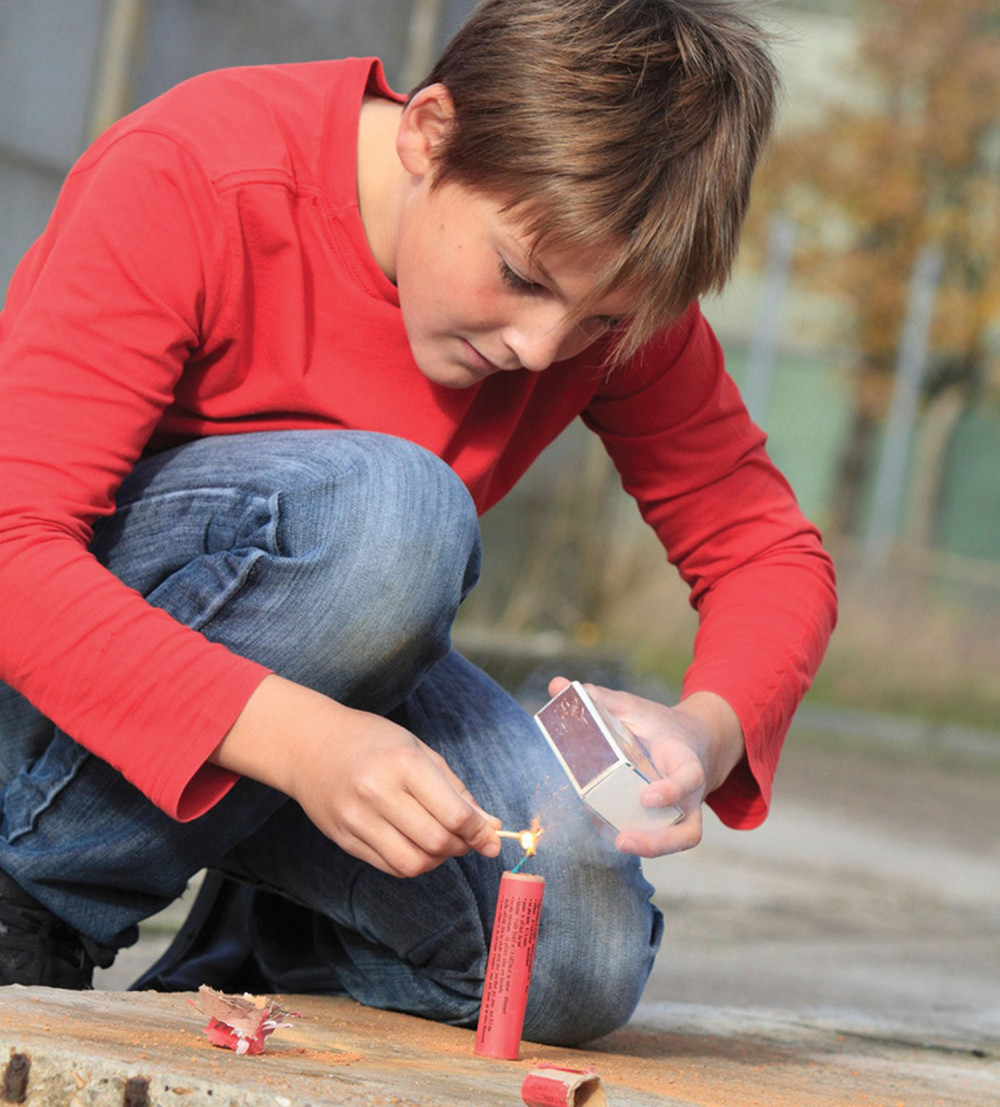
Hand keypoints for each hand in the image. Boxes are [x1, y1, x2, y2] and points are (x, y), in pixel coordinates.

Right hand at [213, 674, 500, 876]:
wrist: (309, 744)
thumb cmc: (372, 742)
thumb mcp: (418, 751)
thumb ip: (455, 790)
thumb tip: (490, 828)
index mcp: (404, 764)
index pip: (454, 815)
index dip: (479, 832)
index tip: (490, 837)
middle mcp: (378, 793)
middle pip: (436, 843)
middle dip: (461, 847)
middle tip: (466, 839)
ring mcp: (357, 819)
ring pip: (413, 864)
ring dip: (436, 860)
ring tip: (439, 842)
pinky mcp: (343, 839)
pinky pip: (389, 866)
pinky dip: (411, 862)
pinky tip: (414, 844)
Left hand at [547, 676, 743, 858]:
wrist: (689, 740)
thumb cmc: (658, 726)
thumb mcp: (635, 708)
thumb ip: (600, 701)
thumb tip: (557, 685)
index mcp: (685, 760)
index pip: (688, 777)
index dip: (671, 790)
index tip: (646, 796)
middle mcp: (689, 794)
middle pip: (688, 830)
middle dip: (659, 841)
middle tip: (623, 838)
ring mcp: (681, 811)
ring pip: (678, 841)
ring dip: (648, 848)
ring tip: (614, 842)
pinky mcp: (667, 822)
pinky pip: (658, 839)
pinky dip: (634, 839)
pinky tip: (604, 830)